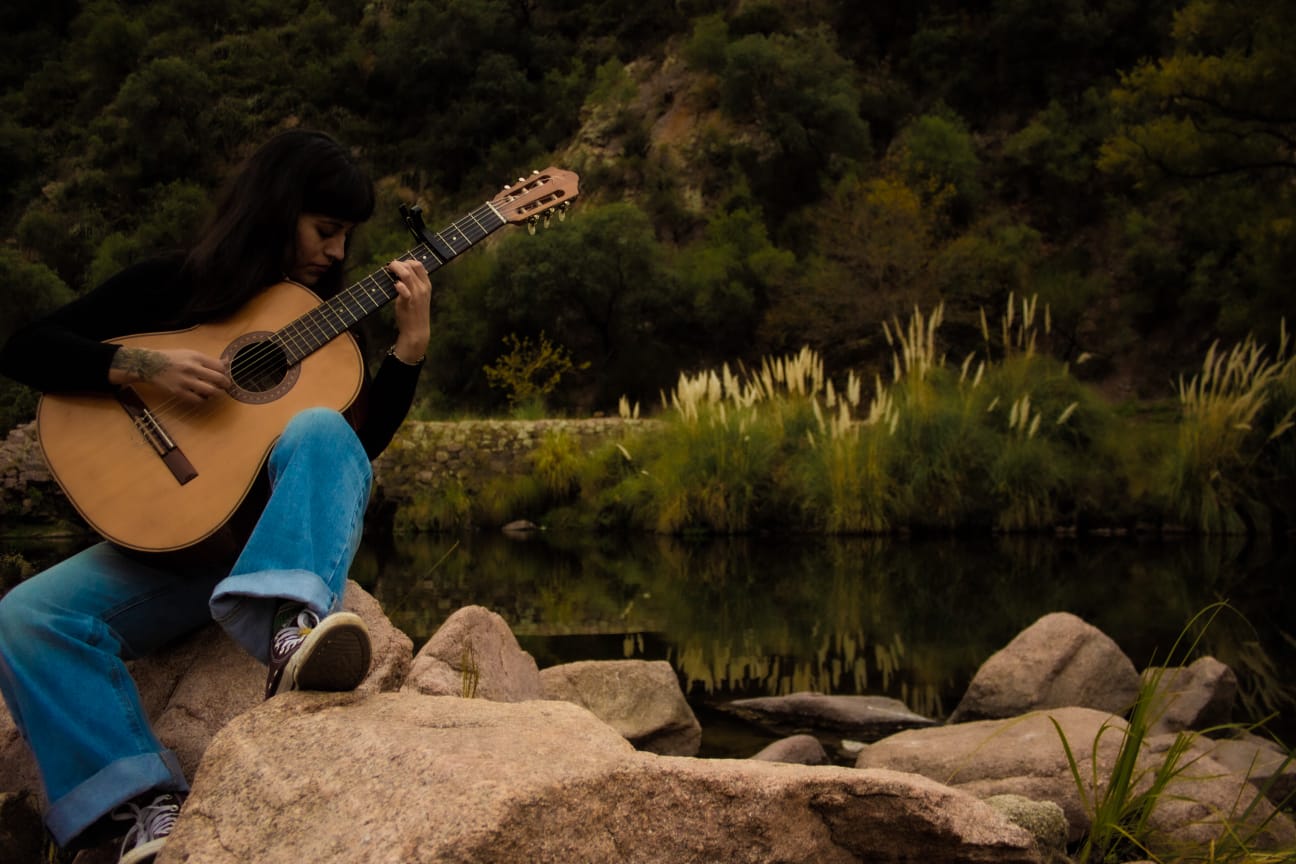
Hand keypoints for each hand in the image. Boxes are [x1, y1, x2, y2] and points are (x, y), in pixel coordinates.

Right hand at [109, 347, 231, 402]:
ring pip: (210, 391)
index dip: (225, 373)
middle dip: (226, 384)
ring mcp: (185, 381)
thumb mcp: (190, 353)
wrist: (149, 364)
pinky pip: (197, 400)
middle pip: (218, 379)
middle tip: (226, 386)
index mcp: (196, 357)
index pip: (220, 367)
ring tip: (215, 392)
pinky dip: (203, 400)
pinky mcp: (178, 391)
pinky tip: (202, 396)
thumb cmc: (172, 358)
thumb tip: (227, 363)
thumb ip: (208, 360)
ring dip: (216, 393)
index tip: (225, 375)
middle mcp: (192, 368)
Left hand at [386, 258, 431, 362]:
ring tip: (388, 270)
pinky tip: (394, 285)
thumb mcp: (419, 296)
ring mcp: (416, 295)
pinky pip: (403, 289)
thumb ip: (414, 284)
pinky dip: (397, 285)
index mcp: (427, 285)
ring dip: (395, 269)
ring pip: (406, 273)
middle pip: (410, 266)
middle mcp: (423, 288)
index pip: (418, 265)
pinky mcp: (408, 302)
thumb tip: (400, 272)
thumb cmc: (415, 312)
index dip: (406, 261)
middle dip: (397, 263)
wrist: (417, 330)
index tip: (398, 264)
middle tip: (389, 267)